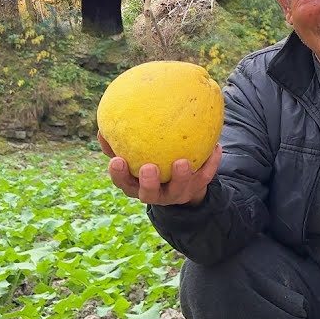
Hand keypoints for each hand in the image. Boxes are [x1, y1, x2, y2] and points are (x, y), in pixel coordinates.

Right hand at [99, 132, 220, 205]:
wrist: (182, 181)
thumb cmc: (152, 160)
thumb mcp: (136, 154)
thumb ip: (121, 143)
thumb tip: (103, 125)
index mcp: (136, 185)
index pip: (124, 183)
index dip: (119, 175)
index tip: (117, 160)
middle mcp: (156, 193)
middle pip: (149, 193)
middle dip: (148, 183)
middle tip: (148, 167)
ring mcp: (177, 193)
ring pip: (179, 189)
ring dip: (181, 177)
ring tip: (182, 162)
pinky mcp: (196, 188)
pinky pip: (205, 176)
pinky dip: (211, 163)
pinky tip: (216, 147)